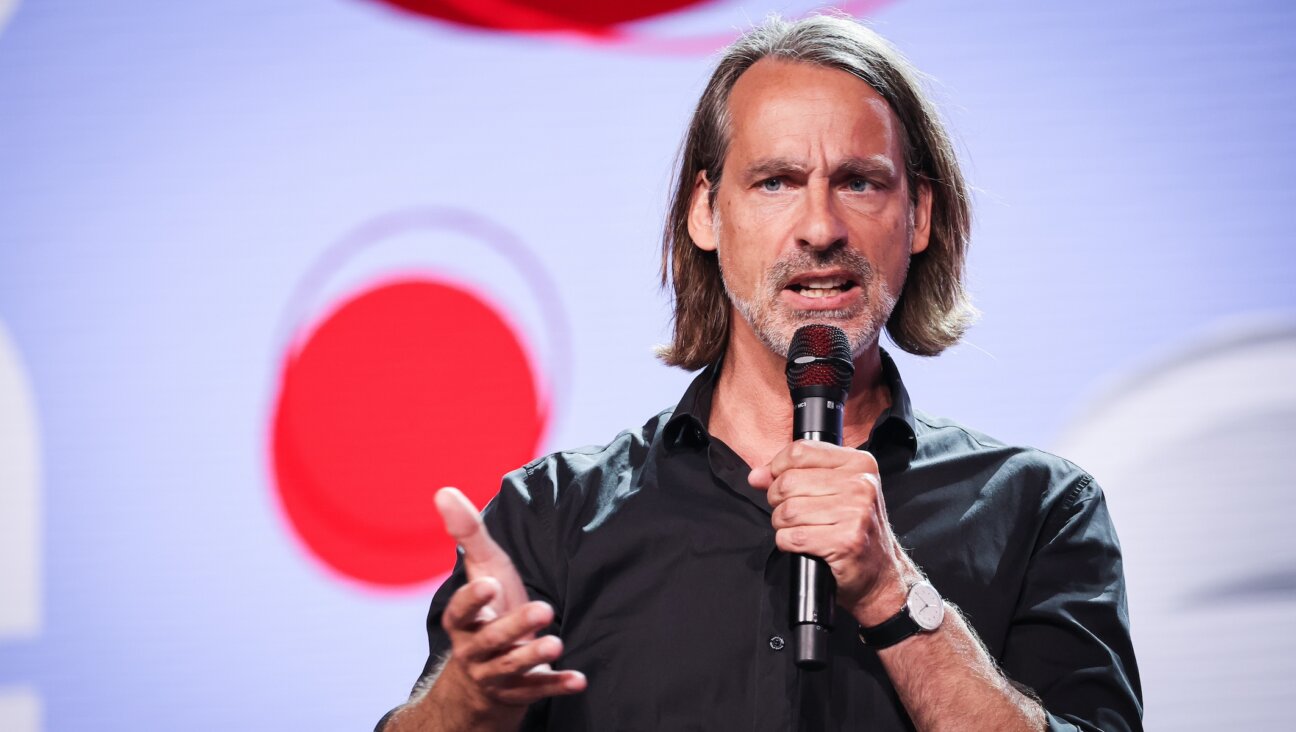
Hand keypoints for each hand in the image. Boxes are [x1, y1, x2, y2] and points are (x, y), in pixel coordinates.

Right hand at [433, 488, 585, 713]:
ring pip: (511, 668)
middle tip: (543, 609)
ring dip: (533, 656)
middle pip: (490, 641)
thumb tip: (444, 491)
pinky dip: (557, 685)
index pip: (460, 611)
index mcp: (462, 621)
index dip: (472, 599)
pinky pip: (536, 691)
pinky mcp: (519, 691)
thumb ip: (468, 534)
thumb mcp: (482, 570)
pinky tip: (579, 679)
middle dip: (514, 627)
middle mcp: (474, 650)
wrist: (483, 674)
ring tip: (556, 643)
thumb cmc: (488, 609)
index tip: (488, 584)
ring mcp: (496, 674)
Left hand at [748, 441, 908, 624]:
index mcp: (859, 463)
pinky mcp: (846, 541)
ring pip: (788, 511)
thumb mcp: (832, 491)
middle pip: (788, 482)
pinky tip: (803, 545)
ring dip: (782, 525)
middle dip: (778, 501)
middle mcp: (861, 484)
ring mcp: (856, 513)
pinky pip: (793, 537)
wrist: (880, 573)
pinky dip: (788, 543)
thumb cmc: (853, 529)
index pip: (799, 451)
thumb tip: (757, 476)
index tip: (778, 482)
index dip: (777, 469)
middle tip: (791, 514)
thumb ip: (794, 475)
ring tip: (799, 530)